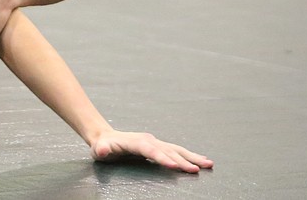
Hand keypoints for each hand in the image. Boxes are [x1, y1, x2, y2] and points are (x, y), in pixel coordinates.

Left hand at [90, 129, 213, 172]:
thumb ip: (101, 150)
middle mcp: (148, 140)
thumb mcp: (98, 149)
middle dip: (183, 160)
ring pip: (176, 149)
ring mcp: (154, 142)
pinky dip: (189, 156)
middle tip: (197, 170)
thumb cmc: (102, 146)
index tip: (174, 166)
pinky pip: (176, 151)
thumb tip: (102, 151)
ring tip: (208, 164)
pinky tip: (201, 161)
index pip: (150, 150)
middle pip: (168, 150)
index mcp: (135, 142)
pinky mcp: (158, 146)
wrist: (105, 137)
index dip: (162, 158)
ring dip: (192, 157)